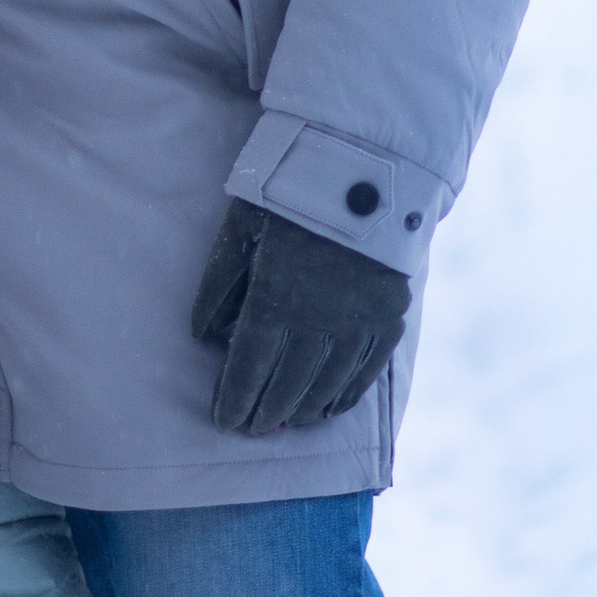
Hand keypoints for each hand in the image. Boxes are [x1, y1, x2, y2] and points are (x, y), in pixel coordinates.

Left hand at [191, 201, 409, 435]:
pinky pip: (368, 369)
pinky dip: (347, 394)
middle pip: (288, 381)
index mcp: (276, 296)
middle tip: (252, 430)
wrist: (365, 167)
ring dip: (304, 408)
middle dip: (266, 411)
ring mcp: (361, 319)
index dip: (236, 397)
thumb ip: (219, 285)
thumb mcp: (240, 230)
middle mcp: (320, 317)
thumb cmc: (288, 193)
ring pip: (328, 382)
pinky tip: (330, 409)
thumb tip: (203, 335)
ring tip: (286, 423)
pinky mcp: (392, 314)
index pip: (250, 364)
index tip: (223, 420)